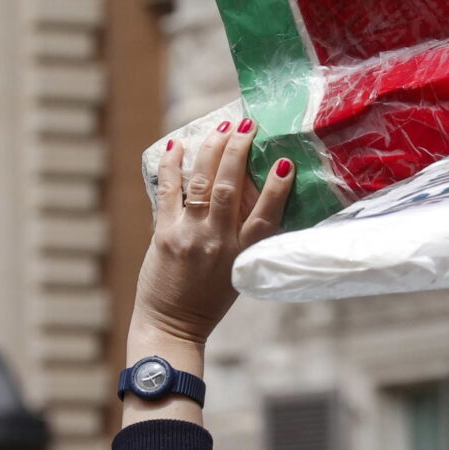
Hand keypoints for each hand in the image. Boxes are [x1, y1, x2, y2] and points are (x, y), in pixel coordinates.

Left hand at [132, 120, 292, 354]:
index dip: (277, 185)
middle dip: (239, 149)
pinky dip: (173, 165)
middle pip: (230, 186)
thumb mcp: (242, 268)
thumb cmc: (212, 298)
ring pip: (202, 182)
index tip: (284, 160)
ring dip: (213, 149)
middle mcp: (218, 240)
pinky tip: (178, 145)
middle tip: (248, 125)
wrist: (172, 324)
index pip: (266, 213)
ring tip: (223, 127)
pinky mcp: (164, 234)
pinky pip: (169, 192)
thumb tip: (255, 193)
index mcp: (245, 252)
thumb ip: (248, 235)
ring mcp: (189, 234)